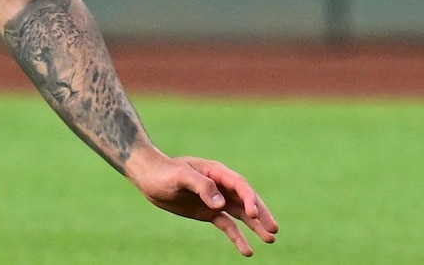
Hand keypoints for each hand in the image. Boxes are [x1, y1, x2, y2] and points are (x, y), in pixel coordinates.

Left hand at [128, 152, 278, 255]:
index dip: (249, 199)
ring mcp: (216, 200)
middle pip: (246, 200)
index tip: (254, 214)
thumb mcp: (180, 176)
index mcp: (216, 172)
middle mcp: (221, 186)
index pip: (240, 186)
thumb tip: (220, 204)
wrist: (149, 177)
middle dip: (261, 214)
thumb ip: (201, 186)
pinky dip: (238, 237)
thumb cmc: (164, 172)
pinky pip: (228, 225)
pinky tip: (248, 251)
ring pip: (241, 214)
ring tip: (271, 239)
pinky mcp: (209, 212)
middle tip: (274, 230)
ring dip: (256, 226)